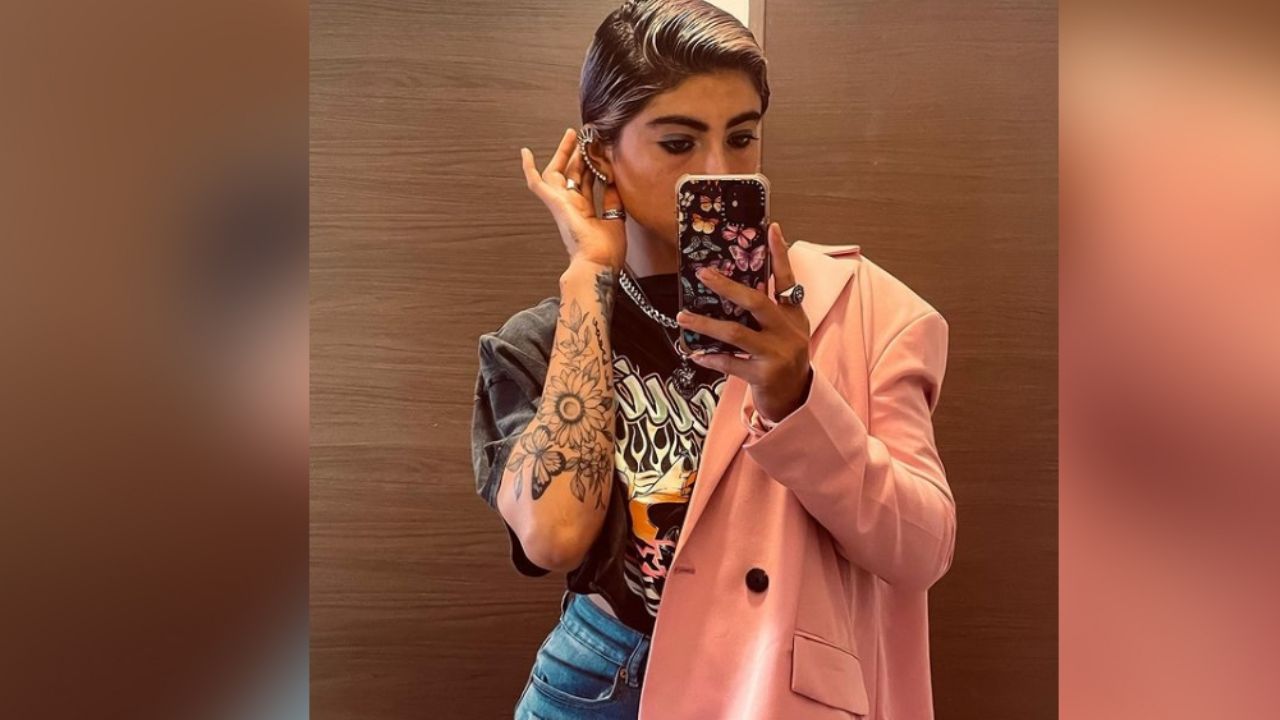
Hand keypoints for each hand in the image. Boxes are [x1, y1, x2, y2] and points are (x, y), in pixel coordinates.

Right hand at [520, 128, 626, 272]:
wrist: (597, 264)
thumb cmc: (606, 252)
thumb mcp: (616, 218)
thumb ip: (613, 199)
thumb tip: (614, 179)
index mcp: (585, 212)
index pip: (588, 183)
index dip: (593, 166)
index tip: (600, 151)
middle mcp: (572, 206)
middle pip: (572, 174)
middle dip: (578, 154)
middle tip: (585, 136)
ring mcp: (561, 204)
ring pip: (557, 173)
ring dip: (564, 153)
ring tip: (572, 134)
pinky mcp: (554, 203)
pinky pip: (536, 183)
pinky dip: (528, 168)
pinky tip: (524, 152)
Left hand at [675, 222, 813, 422]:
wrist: (795, 399)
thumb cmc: (783, 359)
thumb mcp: (785, 330)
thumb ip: (768, 309)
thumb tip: (733, 284)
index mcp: (793, 315)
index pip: (787, 279)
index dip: (780, 254)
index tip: (771, 228)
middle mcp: (788, 331)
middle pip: (756, 301)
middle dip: (727, 286)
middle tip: (703, 274)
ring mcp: (777, 354)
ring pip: (736, 333)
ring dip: (705, 324)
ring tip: (683, 317)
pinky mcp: (764, 375)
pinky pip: (730, 362)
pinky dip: (710, 357)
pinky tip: (695, 353)